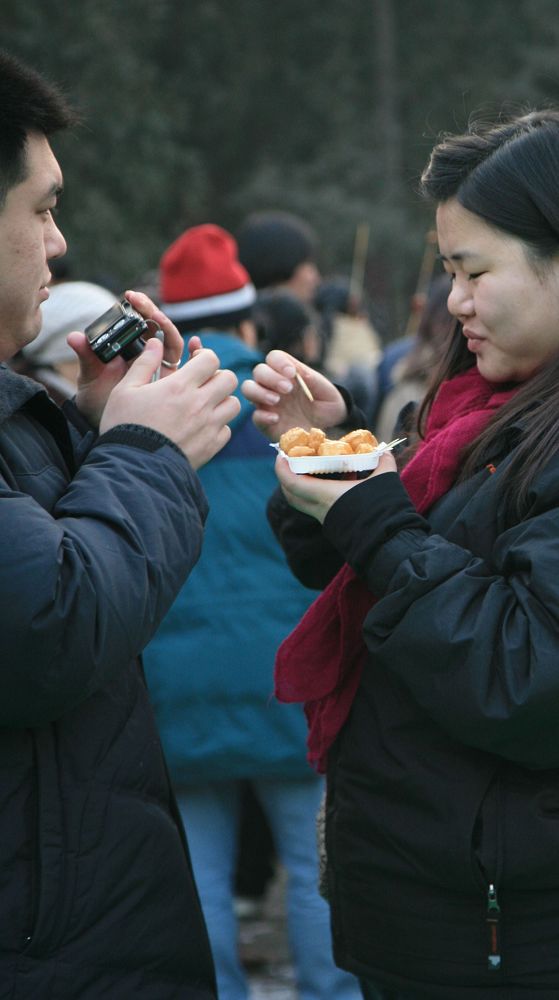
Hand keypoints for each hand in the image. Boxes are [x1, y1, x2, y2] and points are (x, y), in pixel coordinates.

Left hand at [67, 290, 183, 427]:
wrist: (106, 426)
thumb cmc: (97, 402)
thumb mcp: (90, 378)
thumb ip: (87, 357)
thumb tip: (73, 337)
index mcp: (127, 348)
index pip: (136, 322)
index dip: (137, 307)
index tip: (130, 296)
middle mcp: (145, 354)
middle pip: (156, 327)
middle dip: (152, 312)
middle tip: (142, 303)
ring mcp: (160, 367)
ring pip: (171, 342)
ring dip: (169, 328)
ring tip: (160, 320)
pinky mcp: (172, 381)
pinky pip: (187, 365)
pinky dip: (195, 352)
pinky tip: (196, 343)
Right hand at [99, 336, 239, 469]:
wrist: (132, 468)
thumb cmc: (125, 426)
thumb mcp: (125, 389)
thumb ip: (144, 363)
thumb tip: (156, 342)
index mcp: (180, 386)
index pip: (211, 359)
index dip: (204, 357)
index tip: (194, 363)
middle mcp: (200, 404)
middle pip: (230, 379)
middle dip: (217, 377)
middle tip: (202, 384)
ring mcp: (208, 427)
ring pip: (234, 404)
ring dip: (221, 401)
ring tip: (204, 406)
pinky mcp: (211, 447)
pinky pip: (227, 430)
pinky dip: (218, 427)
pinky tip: (200, 428)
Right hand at [241, 349, 346, 439]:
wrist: (330, 429)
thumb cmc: (327, 406)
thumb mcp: (327, 392)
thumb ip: (314, 380)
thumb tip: (298, 371)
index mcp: (288, 374)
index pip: (274, 358)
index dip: (279, 362)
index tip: (291, 373)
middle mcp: (274, 386)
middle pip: (259, 371)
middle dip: (270, 377)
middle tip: (288, 389)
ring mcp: (268, 404)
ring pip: (249, 389)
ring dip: (259, 392)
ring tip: (277, 400)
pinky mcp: (266, 423)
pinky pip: (255, 416)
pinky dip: (262, 416)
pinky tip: (276, 418)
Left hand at [275, 451, 396, 522]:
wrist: (388, 544)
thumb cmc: (384, 511)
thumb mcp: (385, 480)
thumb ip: (383, 462)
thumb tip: (385, 450)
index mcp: (325, 496)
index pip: (291, 483)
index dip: (282, 468)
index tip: (281, 455)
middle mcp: (320, 509)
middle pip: (292, 494)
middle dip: (289, 476)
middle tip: (295, 460)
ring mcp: (326, 519)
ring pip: (304, 502)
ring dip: (304, 485)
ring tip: (316, 469)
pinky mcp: (334, 525)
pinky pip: (319, 507)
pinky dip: (321, 494)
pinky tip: (340, 483)